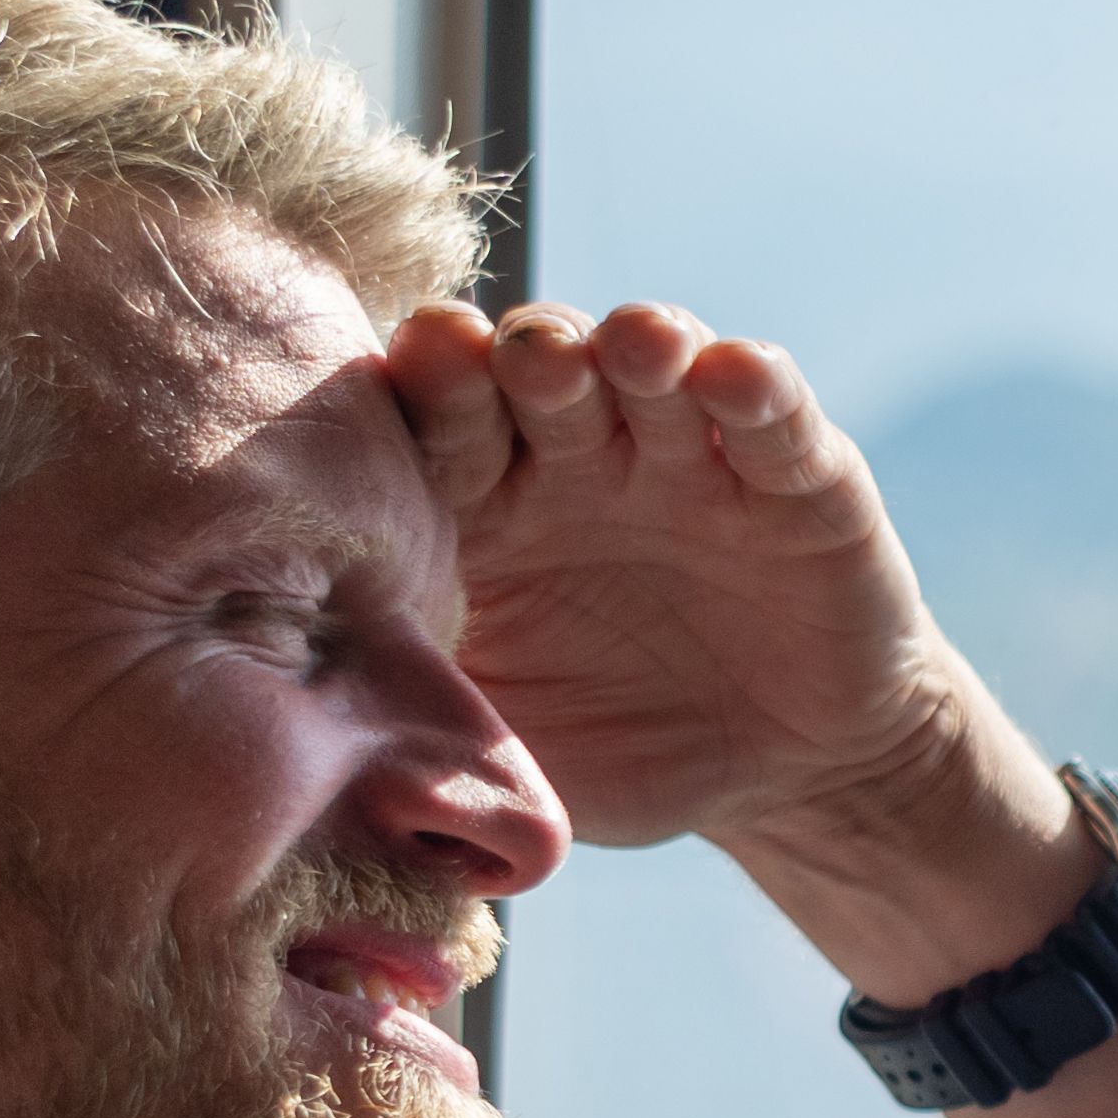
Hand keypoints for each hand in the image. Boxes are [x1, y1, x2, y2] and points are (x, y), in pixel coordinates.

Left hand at [390, 301, 1059, 940]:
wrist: (787, 774)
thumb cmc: (623, 749)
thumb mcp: (510, 754)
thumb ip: (425, 729)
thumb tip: (317, 747)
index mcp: (493, 509)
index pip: (447, 423)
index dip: (434, 386)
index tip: (417, 358)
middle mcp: (584, 460)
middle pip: (542, 374)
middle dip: (529, 352)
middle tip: (515, 352)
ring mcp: (689, 457)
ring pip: (655, 371)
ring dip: (640, 343)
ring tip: (628, 346)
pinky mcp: (799, 474)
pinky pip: (774, 417)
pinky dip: (754, 387)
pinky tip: (733, 377)